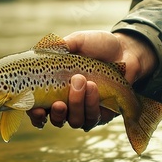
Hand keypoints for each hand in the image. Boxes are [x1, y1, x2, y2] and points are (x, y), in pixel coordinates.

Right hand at [26, 30, 156, 130]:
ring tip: (82, 81)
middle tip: (60, 100)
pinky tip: (94, 87)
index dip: (35, 114)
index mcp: (55, 90)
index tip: (37, 108)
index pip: (39, 109)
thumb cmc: (98, 46)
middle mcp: (68, 105)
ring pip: (75, 121)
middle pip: (56, 120)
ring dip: (76, 104)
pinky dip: (92, 104)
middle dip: (57, 113)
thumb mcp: (77, 41)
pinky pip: (94, 119)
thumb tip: (43, 48)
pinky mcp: (103, 115)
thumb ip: (61, 45)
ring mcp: (85, 111)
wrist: (126, 51)